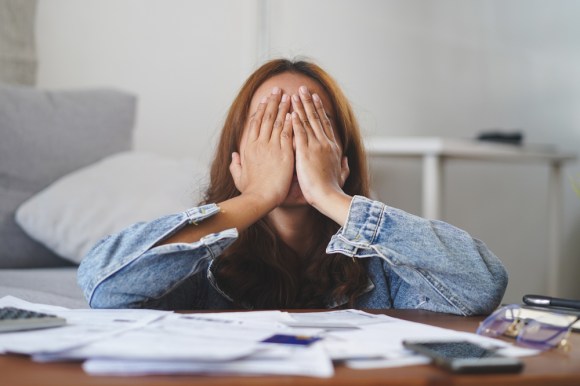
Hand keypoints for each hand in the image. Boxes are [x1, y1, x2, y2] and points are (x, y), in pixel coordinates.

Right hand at [230, 87, 293, 207]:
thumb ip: (236, 165)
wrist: (260, 198)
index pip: (255, 123)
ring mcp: (271, 147)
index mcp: (248, 147)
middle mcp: (259, 143)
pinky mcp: (283, 153)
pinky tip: (294, 112)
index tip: (265, 100)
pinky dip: (290, 121)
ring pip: (277, 121)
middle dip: (272, 101)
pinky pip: (287, 133)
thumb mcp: (239, 176)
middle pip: (266, 117)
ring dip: (283, 107)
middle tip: (277, 89)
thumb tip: (234, 156)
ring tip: (288, 95)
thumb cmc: (250, 191)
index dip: (260, 110)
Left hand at [291, 86, 349, 215]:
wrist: (329, 197)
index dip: (320, 110)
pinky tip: (291, 110)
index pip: (325, 124)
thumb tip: (346, 160)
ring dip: (301, 106)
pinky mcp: (306, 151)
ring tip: (295, 93)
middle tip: (304, 88)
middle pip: (316, 118)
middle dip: (309, 102)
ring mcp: (316, 146)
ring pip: (307, 121)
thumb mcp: (342, 176)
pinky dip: (295, 120)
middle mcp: (325, 143)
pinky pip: (299, 132)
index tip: (315, 99)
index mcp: (333, 148)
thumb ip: (344, 167)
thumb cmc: (333, 190)